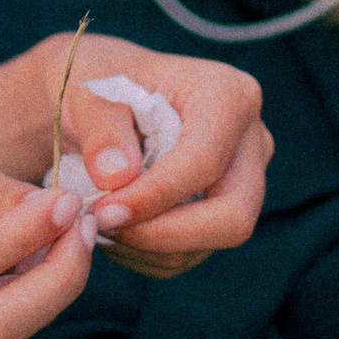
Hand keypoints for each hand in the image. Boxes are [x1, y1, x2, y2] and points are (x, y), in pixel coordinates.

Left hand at [47, 36, 271, 279]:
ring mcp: (244, 180)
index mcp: (227, 93)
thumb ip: (101, 129)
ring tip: (99, 221)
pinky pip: (193, 253)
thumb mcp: (88, 92)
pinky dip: (148, 253)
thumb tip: (116, 176)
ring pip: (212, 242)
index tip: (104, 211)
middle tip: (104, 226)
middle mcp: (250, 140)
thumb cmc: (99, 84)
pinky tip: (114, 226)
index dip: (156, 194)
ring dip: (148, 245)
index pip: (205, 159)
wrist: (102, 99)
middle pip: (233, 214)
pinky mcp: (224, 213)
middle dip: (164, 233)